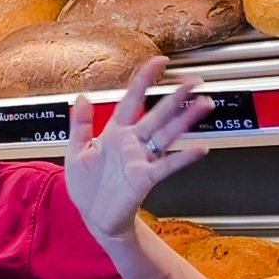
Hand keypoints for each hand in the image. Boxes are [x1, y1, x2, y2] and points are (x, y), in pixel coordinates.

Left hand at [64, 57, 210, 243]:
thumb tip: (81, 97)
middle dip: (174, 97)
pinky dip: (182, 157)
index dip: (143, 80)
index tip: (158, 62)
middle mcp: (131, 143)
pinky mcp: (144, 178)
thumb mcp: (75, 151)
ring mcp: (140, 159)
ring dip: (185, 120)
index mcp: (114, 133)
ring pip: (166, 134)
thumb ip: (79, 124)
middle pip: (157, 114)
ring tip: (203, 105)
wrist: (93, 217)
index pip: (132, 100)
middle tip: (193, 80)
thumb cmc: (87, 187)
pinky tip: (198, 149)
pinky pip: (165, 165)